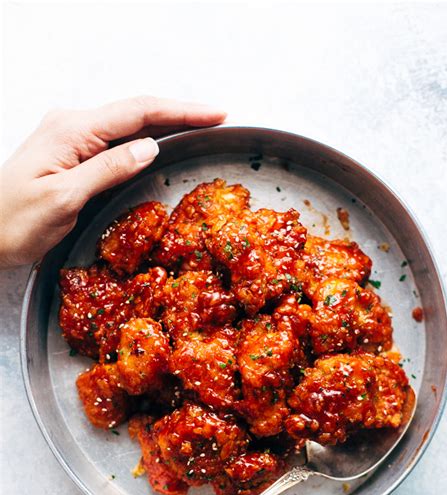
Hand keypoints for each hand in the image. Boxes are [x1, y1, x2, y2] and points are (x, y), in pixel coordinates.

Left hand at [0, 96, 225, 267]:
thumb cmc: (13, 221)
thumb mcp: (64, 198)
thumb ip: (107, 170)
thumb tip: (150, 148)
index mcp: (72, 131)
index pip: (138, 112)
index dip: (181, 112)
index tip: (215, 114)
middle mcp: (72, 126)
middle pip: (137, 112)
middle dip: (179, 114)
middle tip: (216, 120)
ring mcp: (70, 138)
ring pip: (128, 125)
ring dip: (164, 124)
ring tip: (199, 128)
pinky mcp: (70, 153)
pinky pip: (115, 140)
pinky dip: (143, 139)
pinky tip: (160, 144)